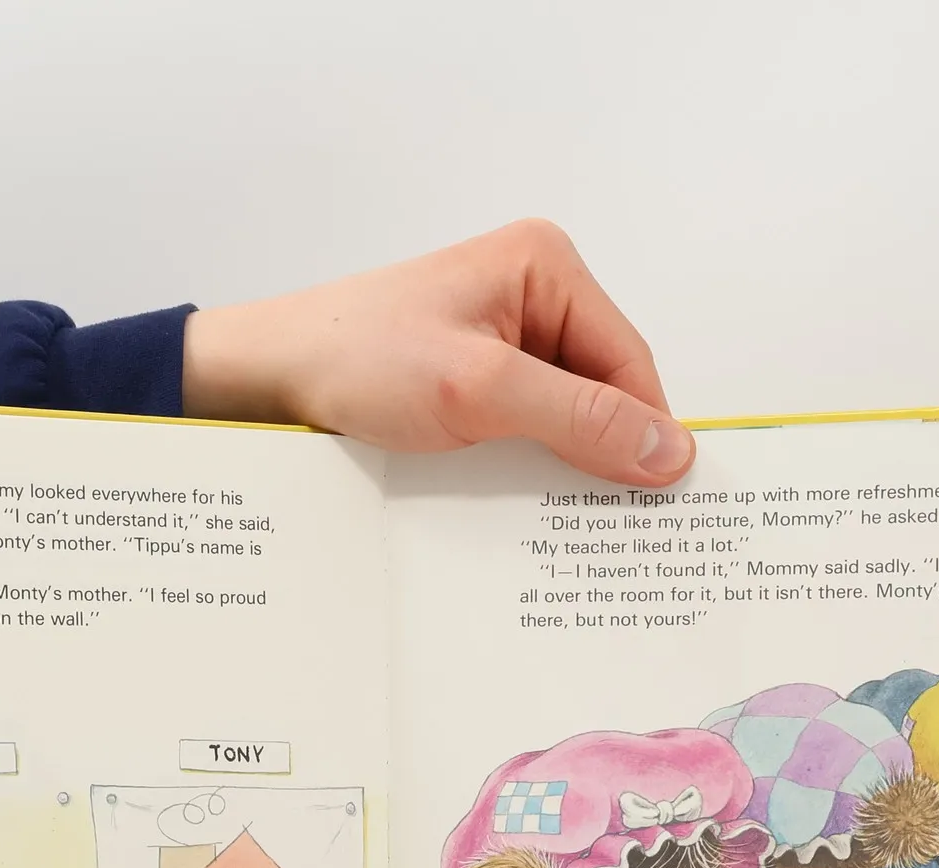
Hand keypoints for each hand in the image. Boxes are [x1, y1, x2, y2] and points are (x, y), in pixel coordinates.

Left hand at [182, 220, 695, 487]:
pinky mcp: (474, 377)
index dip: (647, 433)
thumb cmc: (359, 361)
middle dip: (605, 452)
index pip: (629, 361)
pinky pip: (526, 426)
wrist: (268, 378)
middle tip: (618, 528)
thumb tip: (670, 451)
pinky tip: (525, 506)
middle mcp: (533, 294)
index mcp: (546, 267)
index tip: (661, 503)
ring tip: (571, 525)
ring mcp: (502, 336)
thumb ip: (578, 418)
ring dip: (566, 466)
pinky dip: (530, 465)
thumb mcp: (480, 391)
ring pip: (566, 415)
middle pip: (604, 389)